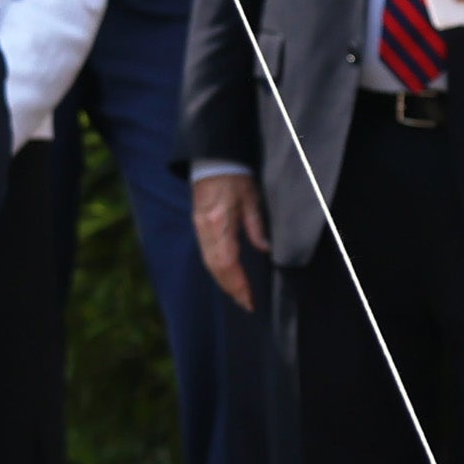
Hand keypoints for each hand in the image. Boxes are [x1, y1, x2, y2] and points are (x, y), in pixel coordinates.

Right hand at [192, 173, 266, 315]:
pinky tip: (228, 276)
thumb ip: (256, 225)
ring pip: (209, 263)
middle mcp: (206, 229)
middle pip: (216, 268)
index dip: (238, 284)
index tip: (249, 298)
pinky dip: (217, 270)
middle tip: (247, 303)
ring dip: (224, 282)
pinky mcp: (198, 225)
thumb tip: (265, 249)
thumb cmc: (235, 176)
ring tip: (239, 295)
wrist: (213, 159)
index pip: (227, 262)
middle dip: (231, 288)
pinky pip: (206, 254)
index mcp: (220, 223)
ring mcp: (199, 228)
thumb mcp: (252, 197)